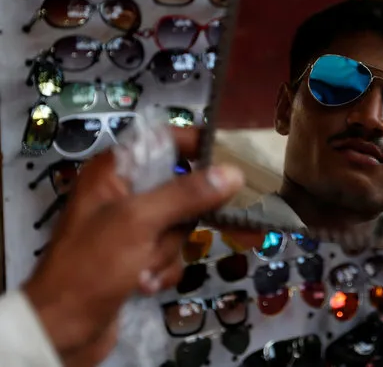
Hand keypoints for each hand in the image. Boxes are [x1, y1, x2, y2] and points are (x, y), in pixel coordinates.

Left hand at [23, 127, 244, 364]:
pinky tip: (143, 283)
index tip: (232, 158)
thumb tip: (234, 172)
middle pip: (180, 187)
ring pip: (179, 225)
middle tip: (174, 230)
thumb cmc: (93, 264)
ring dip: (167, 250)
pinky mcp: (138, 255)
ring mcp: (132, 226)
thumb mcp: (140, 221)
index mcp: (115, 170)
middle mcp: (124, 192)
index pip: (165, 140)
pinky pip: (171, 251)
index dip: (197, 145)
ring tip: (143, 267)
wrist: (61, 329)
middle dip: (181, 219)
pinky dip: (162, 268)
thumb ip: (187, 194)